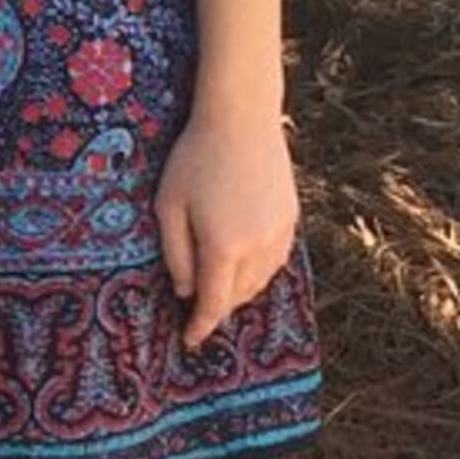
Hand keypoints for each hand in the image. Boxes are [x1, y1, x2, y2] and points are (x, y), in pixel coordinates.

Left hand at [155, 105, 297, 346]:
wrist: (242, 118)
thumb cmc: (195, 157)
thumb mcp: (168, 205)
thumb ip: (175, 253)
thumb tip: (184, 291)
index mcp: (224, 246)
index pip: (213, 303)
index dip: (200, 326)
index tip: (189, 340)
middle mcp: (258, 247)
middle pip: (238, 297)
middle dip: (218, 309)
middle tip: (198, 313)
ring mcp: (279, 233)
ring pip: (261, 282)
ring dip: (239, 292)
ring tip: (220, 290)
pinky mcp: (291, 219)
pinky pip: (276, 261)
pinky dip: (259, 272)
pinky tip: (243, 263)